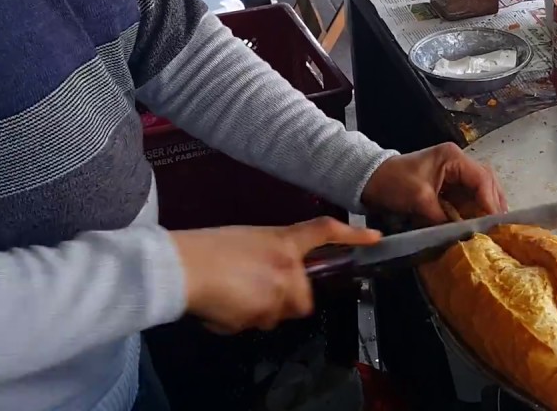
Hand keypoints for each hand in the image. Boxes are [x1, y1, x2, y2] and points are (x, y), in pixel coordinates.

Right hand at [171, 217, 380, 333]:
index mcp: (285, 243)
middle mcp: (288, 270)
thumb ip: (273, 254)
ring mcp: (276, 297)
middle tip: (257, 287)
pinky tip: (220, 305)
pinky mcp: (258, 318)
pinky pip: (253, 325)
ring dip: (261, 310)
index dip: (353, 234)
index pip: (325, 232)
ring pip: (278, 315)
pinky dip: (238, 320)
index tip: (375, 238)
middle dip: (287, 300)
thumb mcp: (249, 239)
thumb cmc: (208, 247)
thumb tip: (276, 272)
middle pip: (304, 299)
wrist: (181, 269)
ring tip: (232, 293)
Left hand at [361, 143, 506, 224]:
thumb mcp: (419, 200)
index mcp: (453, 157)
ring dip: (486, 207)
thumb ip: (442, 217)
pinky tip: (479, 224)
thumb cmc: (393, 183)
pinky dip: (474, 210)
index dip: (490, 201)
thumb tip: (462, 235)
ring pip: (479, 190)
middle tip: (501, 226)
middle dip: (494, 203)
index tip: (495, 222)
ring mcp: (453, 173)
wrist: (369, 180)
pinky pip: (467, 198)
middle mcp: (457, 162)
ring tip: (495, 228)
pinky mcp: (447, 185)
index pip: (481, 178)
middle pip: (486, 182)